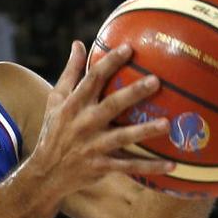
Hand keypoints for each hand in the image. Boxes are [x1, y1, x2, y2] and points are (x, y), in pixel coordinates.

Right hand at [27, 41, 173, 196]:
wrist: (45, 173)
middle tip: (155, 81)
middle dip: (133, 93)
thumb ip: (70, 73)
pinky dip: (149, 167)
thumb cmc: (53, 131)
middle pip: (111, 105)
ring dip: (144, 131)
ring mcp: (93, 146)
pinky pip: (128, 166)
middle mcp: (84, 124)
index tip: (128, 47)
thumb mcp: (55, 101)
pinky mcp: (101, 166)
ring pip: (122, 137)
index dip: (110, 62)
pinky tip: (172, 164)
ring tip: (166, 124)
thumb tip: (78, 44)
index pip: (93, 79)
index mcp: (73, 105)